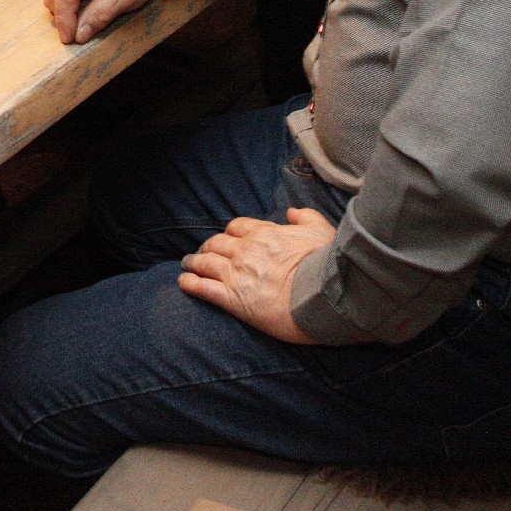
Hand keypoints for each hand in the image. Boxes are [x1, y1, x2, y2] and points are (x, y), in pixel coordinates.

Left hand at [178, 207, 334, 344]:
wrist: (322, 295)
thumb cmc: (326, 265)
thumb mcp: (322, 231)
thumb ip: (306, 217)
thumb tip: (292, 212)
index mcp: (265, 233)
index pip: (237, 228)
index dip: (229, 234)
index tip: (227, 239)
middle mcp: (246, 250)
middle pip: (217, 243)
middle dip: (208, 247)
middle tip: (203, 252)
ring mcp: (236, 273)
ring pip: (205, 262)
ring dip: (193, 262)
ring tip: (187, 264)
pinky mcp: (232, 298)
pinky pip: (203, 287)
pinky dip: (190, 283)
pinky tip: (183, 282)